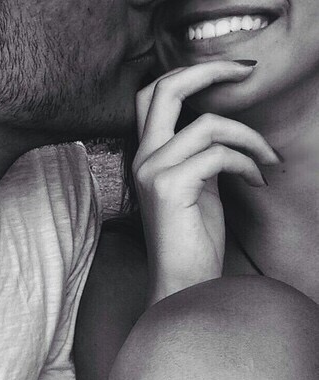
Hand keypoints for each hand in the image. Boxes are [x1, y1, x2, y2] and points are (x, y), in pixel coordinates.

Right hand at [133, 60, 279, 303]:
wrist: (183, 280)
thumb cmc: (194, 236)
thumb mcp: (199, 184)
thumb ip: (202, 152)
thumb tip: (226, 127)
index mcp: (146, 155)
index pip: (154, 95)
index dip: (191, 73)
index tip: (231, 72)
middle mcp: (142, 158)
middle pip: (166, 90)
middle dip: (211, 70)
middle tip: (247, 70)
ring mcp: (151, 172)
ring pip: (208, 125)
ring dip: (250, 137)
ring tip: (267, 158)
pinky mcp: (169, 187)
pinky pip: (219, 155)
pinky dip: (247, 163)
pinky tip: (257, 181)